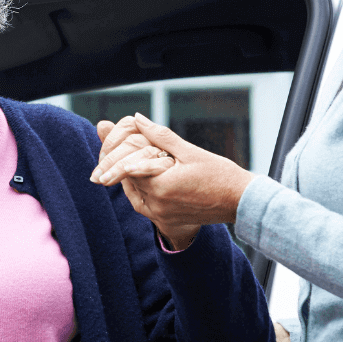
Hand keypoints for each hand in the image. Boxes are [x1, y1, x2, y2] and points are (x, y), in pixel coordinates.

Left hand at [91, 114, 254, 248]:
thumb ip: (160, 136)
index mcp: (161, 186)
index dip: (114, 157)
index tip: (103, 150)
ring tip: (117, 168)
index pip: (127, 168)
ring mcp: (161, 216)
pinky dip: (136, 193)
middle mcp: (158, 204)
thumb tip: (137, 119)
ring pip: (133, 195)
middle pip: (128, 181)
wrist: (239, 202)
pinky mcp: (166, 222)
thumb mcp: (189, 151)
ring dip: (127, 180)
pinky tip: (136, 181)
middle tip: (102, 162)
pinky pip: (142, 207)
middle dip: (117, 168)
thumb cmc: (219, 174)